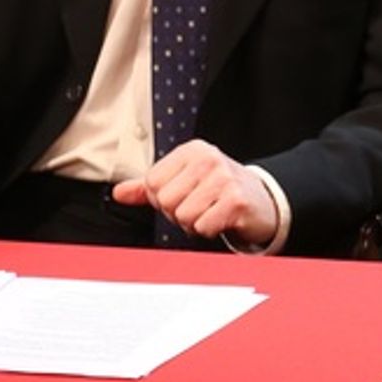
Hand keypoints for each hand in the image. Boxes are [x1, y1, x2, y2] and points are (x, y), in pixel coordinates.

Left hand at [112, 140, 277, 247]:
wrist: (263, 200)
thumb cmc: (220, 190)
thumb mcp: (185, 180)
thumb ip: (149, 187)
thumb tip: (118, 193)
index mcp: (192, 150)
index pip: (152, 182)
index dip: (163, 199)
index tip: (184, 196)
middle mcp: (208, 159)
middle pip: (166, 200)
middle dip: (178, 213)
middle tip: (199, 207)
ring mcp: (224, 178)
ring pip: (183, 216)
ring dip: (194, 223)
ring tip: (210, 213)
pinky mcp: (236, 200)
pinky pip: (202, 227)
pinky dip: (209, 230)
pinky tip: (221, 219)